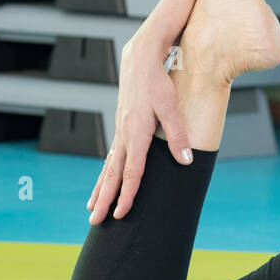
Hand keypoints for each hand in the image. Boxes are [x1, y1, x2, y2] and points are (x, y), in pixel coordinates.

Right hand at [86, 30, 190, 223]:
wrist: (141, 57)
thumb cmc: (159, 80)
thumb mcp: (171, 106)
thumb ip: (178, 134)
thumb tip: (186, 161)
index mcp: (137, 133)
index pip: (132, 171)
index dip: (127, 194)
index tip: (121, 214)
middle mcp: (125, 134)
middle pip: (113, 174)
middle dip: (105, 199)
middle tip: (95, 222)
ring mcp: (121, 130)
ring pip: (109, 166)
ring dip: (101, 188)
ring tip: (92, 208)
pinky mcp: (122, 125)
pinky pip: (112, 155)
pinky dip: (107, 172)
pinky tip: (104, 181)